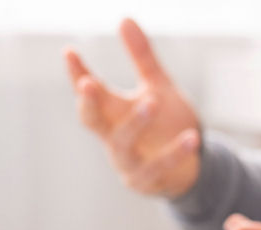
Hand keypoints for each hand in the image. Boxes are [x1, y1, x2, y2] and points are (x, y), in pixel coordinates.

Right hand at [64, 18, 200, 196]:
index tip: (69, 53)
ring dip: (136, 122)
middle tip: (88, 83)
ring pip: (123, 143)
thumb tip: (124, 18)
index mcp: (111, 113)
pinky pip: (159, 166)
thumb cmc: (166, 124)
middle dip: (89, 103)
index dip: (77, 74)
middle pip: (92, 121)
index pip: (89, 93)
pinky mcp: (147, 180)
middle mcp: (112, 137)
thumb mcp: (157, 86)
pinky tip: (191, 137)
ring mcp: (126, 162)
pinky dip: (175, 152)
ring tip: (152, 100)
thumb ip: (141, 57)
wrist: (189, 167)